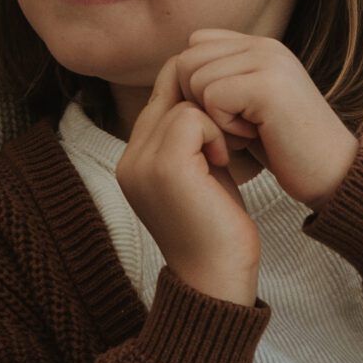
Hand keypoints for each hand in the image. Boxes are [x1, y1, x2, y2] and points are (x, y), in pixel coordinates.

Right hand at [116, 53, 259, 303]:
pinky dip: (215, 133)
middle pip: (168, 84)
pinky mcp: (163, 166)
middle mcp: (129, 156)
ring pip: (181, 99)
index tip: (226, 124)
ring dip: (214, 121)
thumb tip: (208, 90)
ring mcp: (141, 160)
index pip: (162, 91)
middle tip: (232, 134)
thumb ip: (192, 136)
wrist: (217, 278)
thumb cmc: (218, 228)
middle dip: (208, 100)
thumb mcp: (200, 172)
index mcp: (135, 158)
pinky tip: (223, 163)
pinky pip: (190, 117)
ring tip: (226, 155)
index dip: (199, 95)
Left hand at [176, 31, 358, 205]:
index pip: (194, 46)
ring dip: (213, 117)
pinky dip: (225, 127)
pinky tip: (255, 136)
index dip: (195, 86)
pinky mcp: (268, 85)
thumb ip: (220, 79)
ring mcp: (268, 61)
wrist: (334, 176)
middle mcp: (264, 45)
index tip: (226, 115)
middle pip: (186, 61)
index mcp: (258, 45)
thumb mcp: (246, 106)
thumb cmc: (285, 148)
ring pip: (194, 78)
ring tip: (247, 131)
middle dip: (198, 102)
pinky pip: (211, 97)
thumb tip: (171, 68)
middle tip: (235, 127)